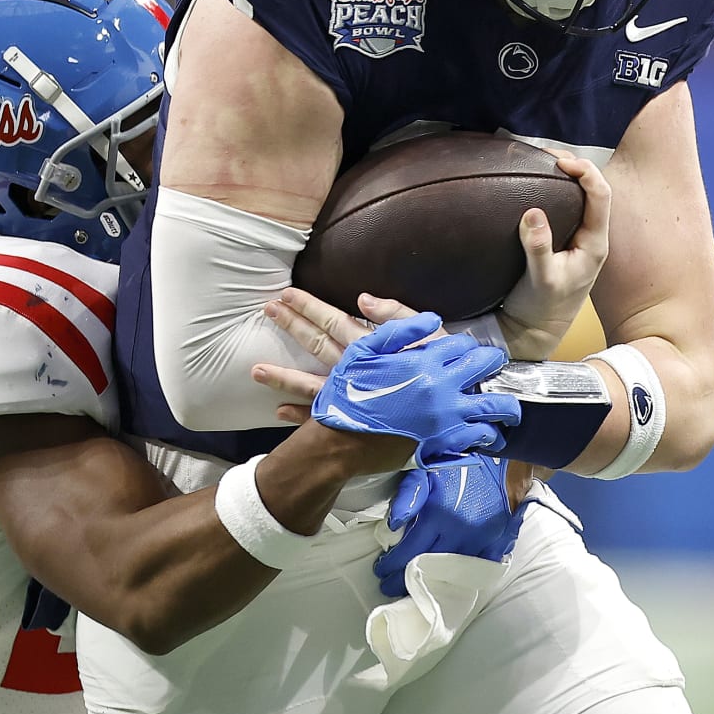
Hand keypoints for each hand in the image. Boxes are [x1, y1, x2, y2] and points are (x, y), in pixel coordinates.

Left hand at [255, 288, 433, 423]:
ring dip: (283, 377)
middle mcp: (355, 371)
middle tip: (267, 311)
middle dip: (292, 327)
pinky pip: (323, 418)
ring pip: (310, 385)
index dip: (309, 308)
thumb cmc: (446, 368)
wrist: (458, 409)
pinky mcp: (355, 418)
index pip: (332, 321)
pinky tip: (279, 410)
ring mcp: (352, 397)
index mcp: (370, 347)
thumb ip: (396, 315)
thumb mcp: (429, 334)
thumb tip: (362, 298)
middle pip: (315, 345)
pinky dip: (301, 415)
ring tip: (256, 371)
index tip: (286, 295)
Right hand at [300, 312, 520, 466]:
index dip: (466, 345)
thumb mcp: (363, 352)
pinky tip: (486, 434)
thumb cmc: (348, 396)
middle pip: (486, 367)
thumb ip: (398, 330)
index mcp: (423, 362)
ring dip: (504, 404)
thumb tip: (433, 318)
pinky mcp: (446, 444)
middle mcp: (441, 388)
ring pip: (494, 407)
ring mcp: (447, 417)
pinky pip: (480, 437)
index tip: (465, 350)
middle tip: (495, 365)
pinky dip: (487, 434)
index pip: (462, 344)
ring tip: (508, 407)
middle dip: (494, 363)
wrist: (341, 444)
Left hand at [374, 455, 523, 597]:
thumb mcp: (427, 471)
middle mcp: (458, 533)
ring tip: (413, 588)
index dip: (392, 564)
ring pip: (449, 572)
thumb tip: (391, 525)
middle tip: (389, 586)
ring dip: (429, 581)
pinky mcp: (496, 545)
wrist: (504, 463)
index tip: (381, 571)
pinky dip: (459, 577)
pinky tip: (446, 581)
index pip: (409, 550)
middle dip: (403, 579)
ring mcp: (479, 542)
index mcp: (438, 515)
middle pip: (426, 566)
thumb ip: (407, 495)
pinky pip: (475, 570)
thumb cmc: (460, 465)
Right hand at [496, 154, 611, 359]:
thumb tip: (532, 212)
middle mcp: (590, 237)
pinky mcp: (561, 242)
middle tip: (545, 154)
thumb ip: (538, 248)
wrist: (534, 331)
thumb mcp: (540, 280)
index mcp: (594, 243)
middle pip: (592, 189)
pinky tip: (533, 183)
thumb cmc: (541, 309)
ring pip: (578, 197)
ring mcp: (576, 239)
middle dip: (573, 166)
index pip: (601, 195)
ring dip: (563, 176)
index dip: (585, 172)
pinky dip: (551, 190)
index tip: (559, 163)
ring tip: (540, 160)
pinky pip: (562, 207)